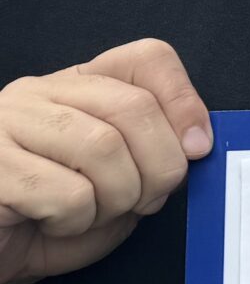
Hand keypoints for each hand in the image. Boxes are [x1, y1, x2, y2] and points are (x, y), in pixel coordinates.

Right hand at [0, 40, 210, 283]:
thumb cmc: (47, 224)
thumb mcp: (116, 188)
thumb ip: (152, 160)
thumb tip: (194, 143)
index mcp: (75, 89)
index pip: (147, 59)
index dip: (184, 103)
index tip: (196, 149)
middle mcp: (37, 95)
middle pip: (134, 107)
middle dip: (159, 168)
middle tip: (143, 202)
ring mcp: (4, 124)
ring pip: (103, 146)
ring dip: (115, 199)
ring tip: (88, 215)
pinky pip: (65, 192)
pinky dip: (75, 221)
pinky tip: (49, 223)